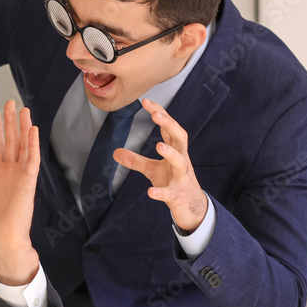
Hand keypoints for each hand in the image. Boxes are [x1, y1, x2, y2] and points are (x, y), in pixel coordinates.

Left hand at [0, 100, 40, 284]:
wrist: (0, 242)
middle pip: (12, 142)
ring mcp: (20, 177)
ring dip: (24, 127)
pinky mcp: (28, 183)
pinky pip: (32, 159)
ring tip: (23, 109)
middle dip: (11, 122)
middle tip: (10, 103)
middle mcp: (11, 174)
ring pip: (24, 146)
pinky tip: (32, 129)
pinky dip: (33, 144)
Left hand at [113, 98, 207, 232]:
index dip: (160, 113)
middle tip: (155, 114)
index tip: (146, 101)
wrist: (191, 206)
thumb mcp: (152, 170)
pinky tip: (151, 192)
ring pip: (180, 162)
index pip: (169, 128)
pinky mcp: (178, 195)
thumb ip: (135, 160)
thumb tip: (114, 152)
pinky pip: (170, 193)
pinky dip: (161, 192)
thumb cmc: (173, 182)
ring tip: (159, 146)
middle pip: (180, 137)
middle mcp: (181, 160)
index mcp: (175, 151)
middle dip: (169, 125)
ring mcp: (181, 177)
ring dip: (170, 153)